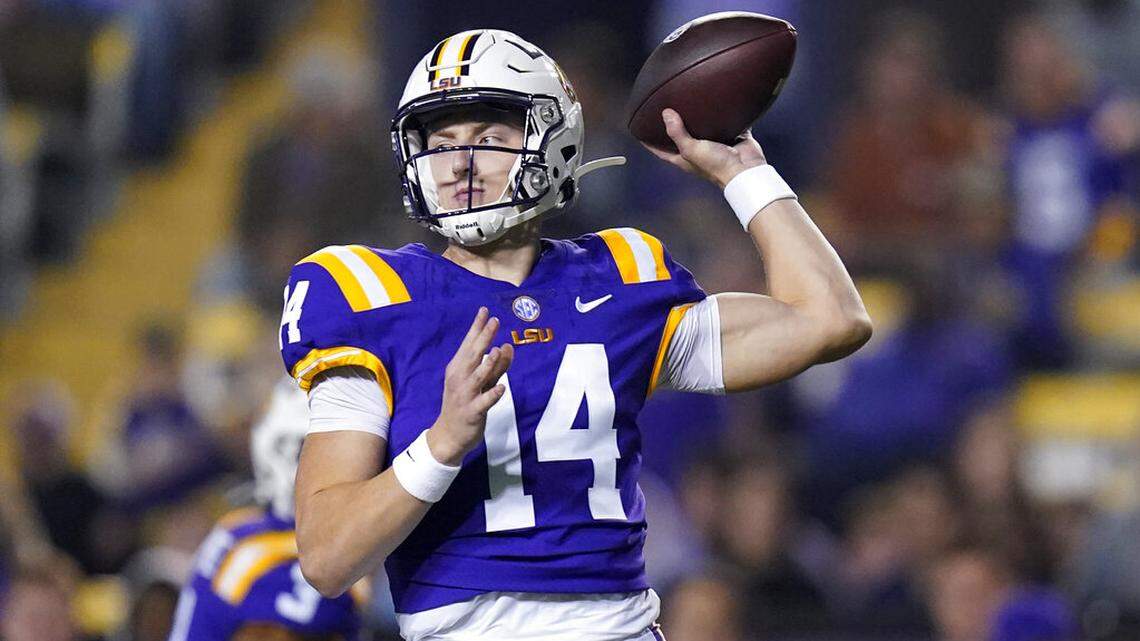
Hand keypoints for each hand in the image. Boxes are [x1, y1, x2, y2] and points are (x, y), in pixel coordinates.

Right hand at [427, 307, 513, 464]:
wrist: (449, 435)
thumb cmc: (465, 403)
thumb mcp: (481, 382)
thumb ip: (496, 366)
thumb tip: (508, 346)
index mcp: (459, 368)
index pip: (468, 344)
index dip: (476, 327)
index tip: (485, 310)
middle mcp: (460, 379)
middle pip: (472, 355)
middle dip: (483, 338)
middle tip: (494, 321)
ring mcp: (465, 395)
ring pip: (477, 377)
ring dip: (487, 364)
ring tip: (496, 351)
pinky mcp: (472, 412)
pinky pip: (484, 402)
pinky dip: (492, 395)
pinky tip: (501, 388)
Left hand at [642, 108, 766, 188]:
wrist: (746, 170)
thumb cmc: (716, 165)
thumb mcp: (691, 149)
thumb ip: (677, 133)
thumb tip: (665, 113)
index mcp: (685, 158)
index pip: (661, 151)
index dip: (649, 143)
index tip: (638, 131)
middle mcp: (698, 151)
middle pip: (682, 136)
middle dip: (674, 125)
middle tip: (665, 108)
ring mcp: (716, 143)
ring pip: (704, 127)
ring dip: (699, 117)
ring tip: (691, 99)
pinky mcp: (732, 136)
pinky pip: (726, 121)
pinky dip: (723, 112)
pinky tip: (720, 100)